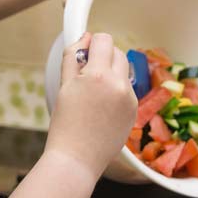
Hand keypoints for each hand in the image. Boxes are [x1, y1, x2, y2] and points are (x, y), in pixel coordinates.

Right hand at [45, 32, 137, 177]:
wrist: (77, 159)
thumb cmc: (65, 125)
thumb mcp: (63, 86)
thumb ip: (73, 57)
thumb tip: (85, 37)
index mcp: (98, 75)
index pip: (104, 40)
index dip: (92, 43)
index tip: (83, 53)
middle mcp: (119, 85)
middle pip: (117, 52)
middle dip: (103, 56)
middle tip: (85, 74)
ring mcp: (130, 99)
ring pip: (124, 71)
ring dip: (111, 73)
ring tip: (93, 94)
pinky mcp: (134, 111)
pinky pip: (126, 90)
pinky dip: (116, 91)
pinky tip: (101, 108)